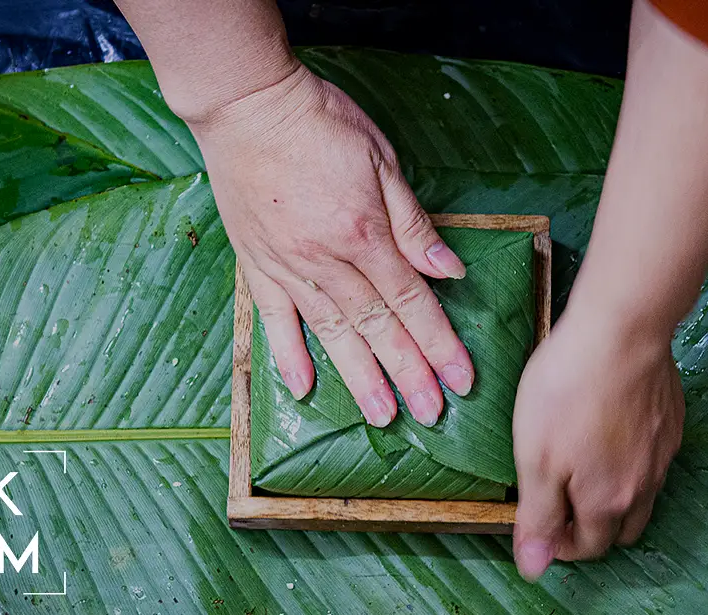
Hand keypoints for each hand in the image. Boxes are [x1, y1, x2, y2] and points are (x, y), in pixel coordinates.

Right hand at [188, 65, 473, 426]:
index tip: (461, 378)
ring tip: (380, 416)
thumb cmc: (319, 122)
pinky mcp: (256, 264)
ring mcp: (287, 267)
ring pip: (330, 334)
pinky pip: (273, 320)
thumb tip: (447, 269)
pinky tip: (303, 389)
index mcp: (363, 233)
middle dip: (408, 374)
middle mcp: (326, 260)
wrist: (246, 105)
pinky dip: (287, 356)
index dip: (439, 343)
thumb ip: (412, 222)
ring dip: (358, 379)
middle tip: (430, 413)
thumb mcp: (380, 160)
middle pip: (376, 328)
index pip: (412, 301)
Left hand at [511, 309, 683, 579]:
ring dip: (614, 496)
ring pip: (642, 495)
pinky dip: (633, 463)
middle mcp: (644, 486)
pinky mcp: (671, 422)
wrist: (622, 331)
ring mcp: (663, 453)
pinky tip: (612, 435)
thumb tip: (534, 568)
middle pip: (621, 530)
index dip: (560, 545)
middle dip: (591, 528)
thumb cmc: (569, 391)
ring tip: (584, 470)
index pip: (589, 548)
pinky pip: (654, 460)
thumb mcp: (535, 458)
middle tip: (560, 504)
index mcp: (607, 501)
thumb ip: (538, 517)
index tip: (538, 526)